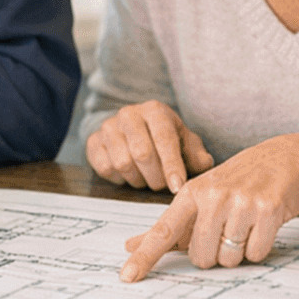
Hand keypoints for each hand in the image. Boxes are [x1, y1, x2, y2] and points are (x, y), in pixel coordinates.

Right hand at [86, 101, 213, 191]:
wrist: (131, 128)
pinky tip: (129, 174)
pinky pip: (105, 168)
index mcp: (155, 111)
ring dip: (138, 179)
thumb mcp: (184, 141)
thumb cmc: (163, 138)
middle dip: (155, 177)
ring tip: (146, 178)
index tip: (177, 188)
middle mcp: (129, 114)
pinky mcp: (93, 141)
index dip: (171, 166)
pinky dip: (119, 179)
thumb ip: (196, 153)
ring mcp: (108, 127)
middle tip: (162, 185)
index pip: (164, 139)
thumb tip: (204, 164)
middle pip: (142, 153)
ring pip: (123, 163)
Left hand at [118, 135, 298, 282]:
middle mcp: (213, 196)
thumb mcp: (201, 195)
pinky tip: (262, 225)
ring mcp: (241, 202)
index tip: (128, 276)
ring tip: (246, 224)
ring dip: (238, 251)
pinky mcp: (268, 209)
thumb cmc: (238, 181)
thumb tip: (131, 246)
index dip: (145, 256)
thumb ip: (169, 225)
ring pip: (229, 259)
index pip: (163, 230)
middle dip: (214, 253)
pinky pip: (256, 254)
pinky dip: (259, 247)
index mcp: (191, 193)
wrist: (284, 158)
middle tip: (226, 229)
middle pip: (201, 257)